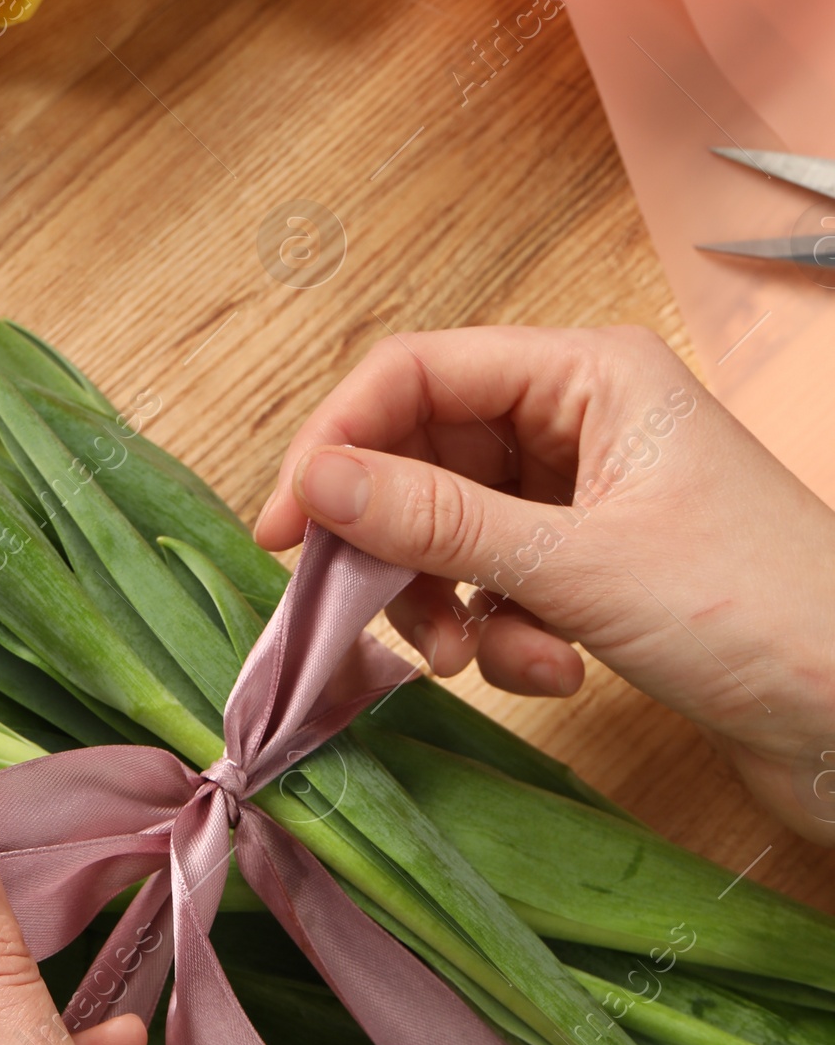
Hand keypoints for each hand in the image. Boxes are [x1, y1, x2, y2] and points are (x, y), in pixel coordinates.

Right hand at [255, 325, 834, 839]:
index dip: (338, 441)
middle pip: (425, 455)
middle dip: (397, 543)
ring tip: (482, 661)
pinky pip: (497, 585)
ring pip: (453, 530)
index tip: (285, 528)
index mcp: (589, 374)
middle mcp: (583, 419)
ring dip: (452, 604)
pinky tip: (556, 672)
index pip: (418, 372)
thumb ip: (437, 520)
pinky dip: (503, 635)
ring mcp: (587, 495)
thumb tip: (315, 481)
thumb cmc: (759, 615)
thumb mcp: (578, 565)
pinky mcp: (594, 567)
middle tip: (361, 613)